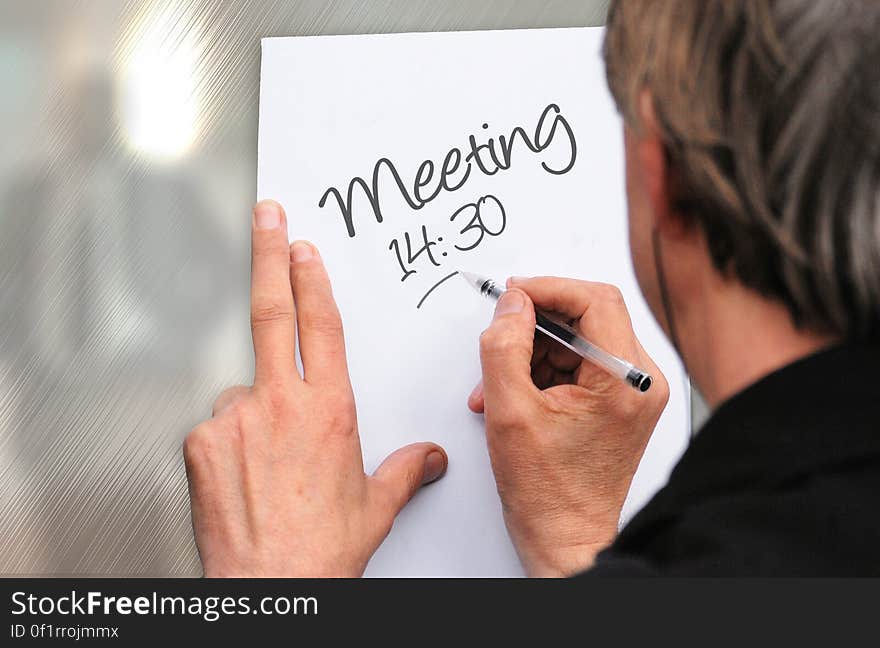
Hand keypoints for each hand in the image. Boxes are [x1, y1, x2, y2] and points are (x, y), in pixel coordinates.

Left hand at [184, 200, 446, 576]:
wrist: (270, 586)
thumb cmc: (321, 548)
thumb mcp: (375, 505)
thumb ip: (403, 471)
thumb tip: (427, 460)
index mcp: (328, 409)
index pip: (321, 324)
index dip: (311, 278)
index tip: (304, 247)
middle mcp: (279, 404)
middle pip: (272, 313)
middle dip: (269, 255)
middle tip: (267, 218)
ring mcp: (233, 419)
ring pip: (244, 391)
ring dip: (256, 409)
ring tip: (270, 465)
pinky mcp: (199, 443)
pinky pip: (217, 426)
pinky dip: (231, 440)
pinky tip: (245, 475)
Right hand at [469, 277, 668, 576]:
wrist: (567, 537)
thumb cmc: (548, 492)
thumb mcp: (509, 411)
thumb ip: (504, 346)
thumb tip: (510, 304)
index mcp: (625, 379)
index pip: (594, 299)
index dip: (547, 288)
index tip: (512, 294)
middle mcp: (640, 380)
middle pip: (587, 316)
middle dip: (534, 326)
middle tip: (500, 338)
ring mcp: (633, 391)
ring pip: (578, 339)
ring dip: (532, 353)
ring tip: (499, 385)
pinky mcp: (620, 401)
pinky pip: (579, 363)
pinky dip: (543, 371)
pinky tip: (516, 395)